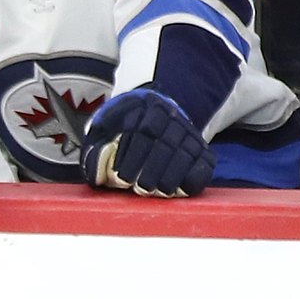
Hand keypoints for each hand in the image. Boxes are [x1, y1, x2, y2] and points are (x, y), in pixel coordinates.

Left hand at [81, 89, 214, 197]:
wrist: (149, 114)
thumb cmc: (119, 130)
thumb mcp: (102, 132)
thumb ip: (95, 153)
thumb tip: (99, 175)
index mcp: (145, 106)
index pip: (144, 130)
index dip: (134, 158)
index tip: (122, 179)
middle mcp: (172, 116)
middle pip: (167, 143)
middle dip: (153, 170)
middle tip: (141, 188)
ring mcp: (189, 133)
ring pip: (188, 154)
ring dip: (172, 177)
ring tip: (157, 191)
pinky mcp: (201, 149)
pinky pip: (205, 165)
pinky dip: (194, 179)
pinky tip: (179, 191)